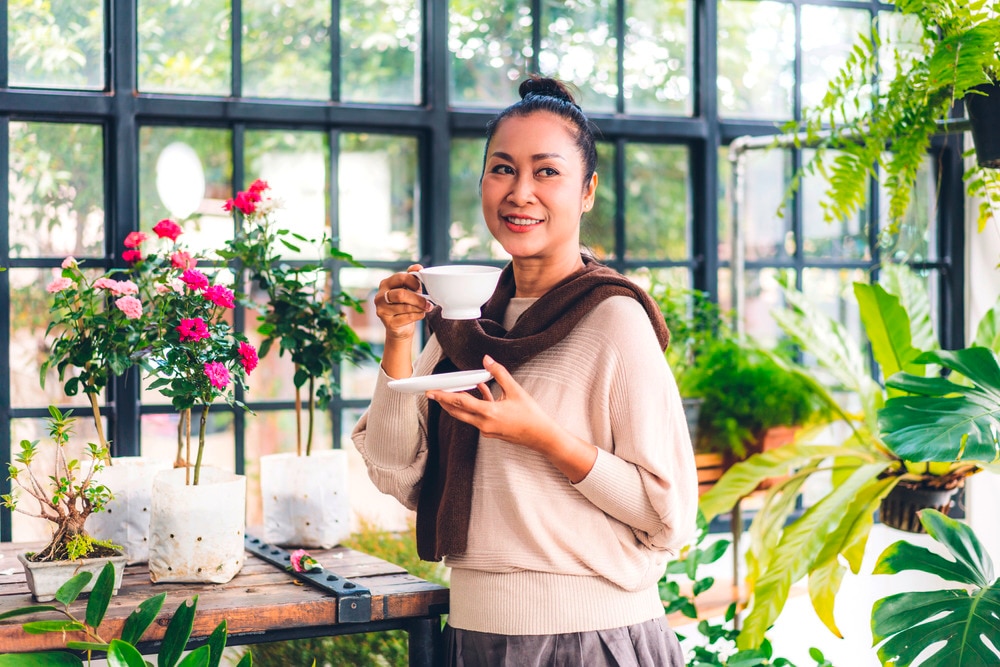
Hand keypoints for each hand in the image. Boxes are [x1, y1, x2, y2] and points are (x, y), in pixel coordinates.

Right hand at [376, 265, 432, 377]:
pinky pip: (407, 318)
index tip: (421, 287)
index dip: (414, 282)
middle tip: (428, 302)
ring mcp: (382, 310)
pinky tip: (420, 314)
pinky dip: (417, 316)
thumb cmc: (406, 304)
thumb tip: (418, 267)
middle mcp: (380, 296)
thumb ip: (413, 276)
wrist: (401, 327)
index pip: (400, 277)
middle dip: (418, 298)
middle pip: (401, 294)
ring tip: (426, 308)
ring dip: (419, 308)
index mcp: (385, 284)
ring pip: (405, 307)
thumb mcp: (410, 288)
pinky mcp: (388, 323)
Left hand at [426, 355, 596, 481]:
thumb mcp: (515, 390)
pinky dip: (474, 406)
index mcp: (489, 414)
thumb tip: (487, 360)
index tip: (431, 392)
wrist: (541, 436)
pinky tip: (479, 391)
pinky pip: (477, 417)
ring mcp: (486, 430)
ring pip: (465, 416)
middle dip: (444, 402)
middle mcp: (484, 424)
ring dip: (458, 405)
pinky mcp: (491, 432)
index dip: (444, 396)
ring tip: (449, 392)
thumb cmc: (531, 415)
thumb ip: (499, 373)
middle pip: (457, 412)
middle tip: (432, 393)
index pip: (461, 403)